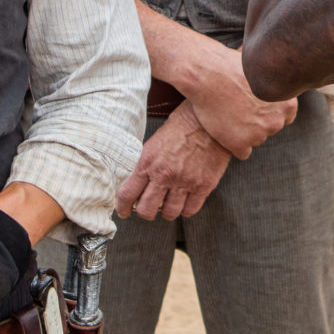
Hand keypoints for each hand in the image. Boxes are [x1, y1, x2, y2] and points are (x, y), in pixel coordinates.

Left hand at [115, 104, 230, 219]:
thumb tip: (139, 182)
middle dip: (145, 212)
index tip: (125, 211)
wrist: (209, 119)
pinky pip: (190, 210)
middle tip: (148, 209)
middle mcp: (164, 175)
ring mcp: (184, 181)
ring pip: (169, 213)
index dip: (123, 207)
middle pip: (147, 210)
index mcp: (148, 162)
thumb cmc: (182, 126)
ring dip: (166, 212)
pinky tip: (184, 203)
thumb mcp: (155, 142)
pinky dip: (185, 210)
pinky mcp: (203, 185)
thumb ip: (146, 164)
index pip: (128, 194)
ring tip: (168, 205)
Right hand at [181, 43, 296, 158]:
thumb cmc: (231, 67)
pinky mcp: (240, 143)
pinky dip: (233, 144)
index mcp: (287, 103)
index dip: (268, 111)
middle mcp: (276, 121)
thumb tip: (280, 86)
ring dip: (244, 132)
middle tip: (238, 107)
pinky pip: (242, 153)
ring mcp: (259, 134)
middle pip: (269, 129)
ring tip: (228, 112)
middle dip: (256, 122)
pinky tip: (224, 127)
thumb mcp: (264, 71)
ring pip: (255, 140)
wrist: (206, 73)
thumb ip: (275, 85)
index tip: (255, 104)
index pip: (285, 117)